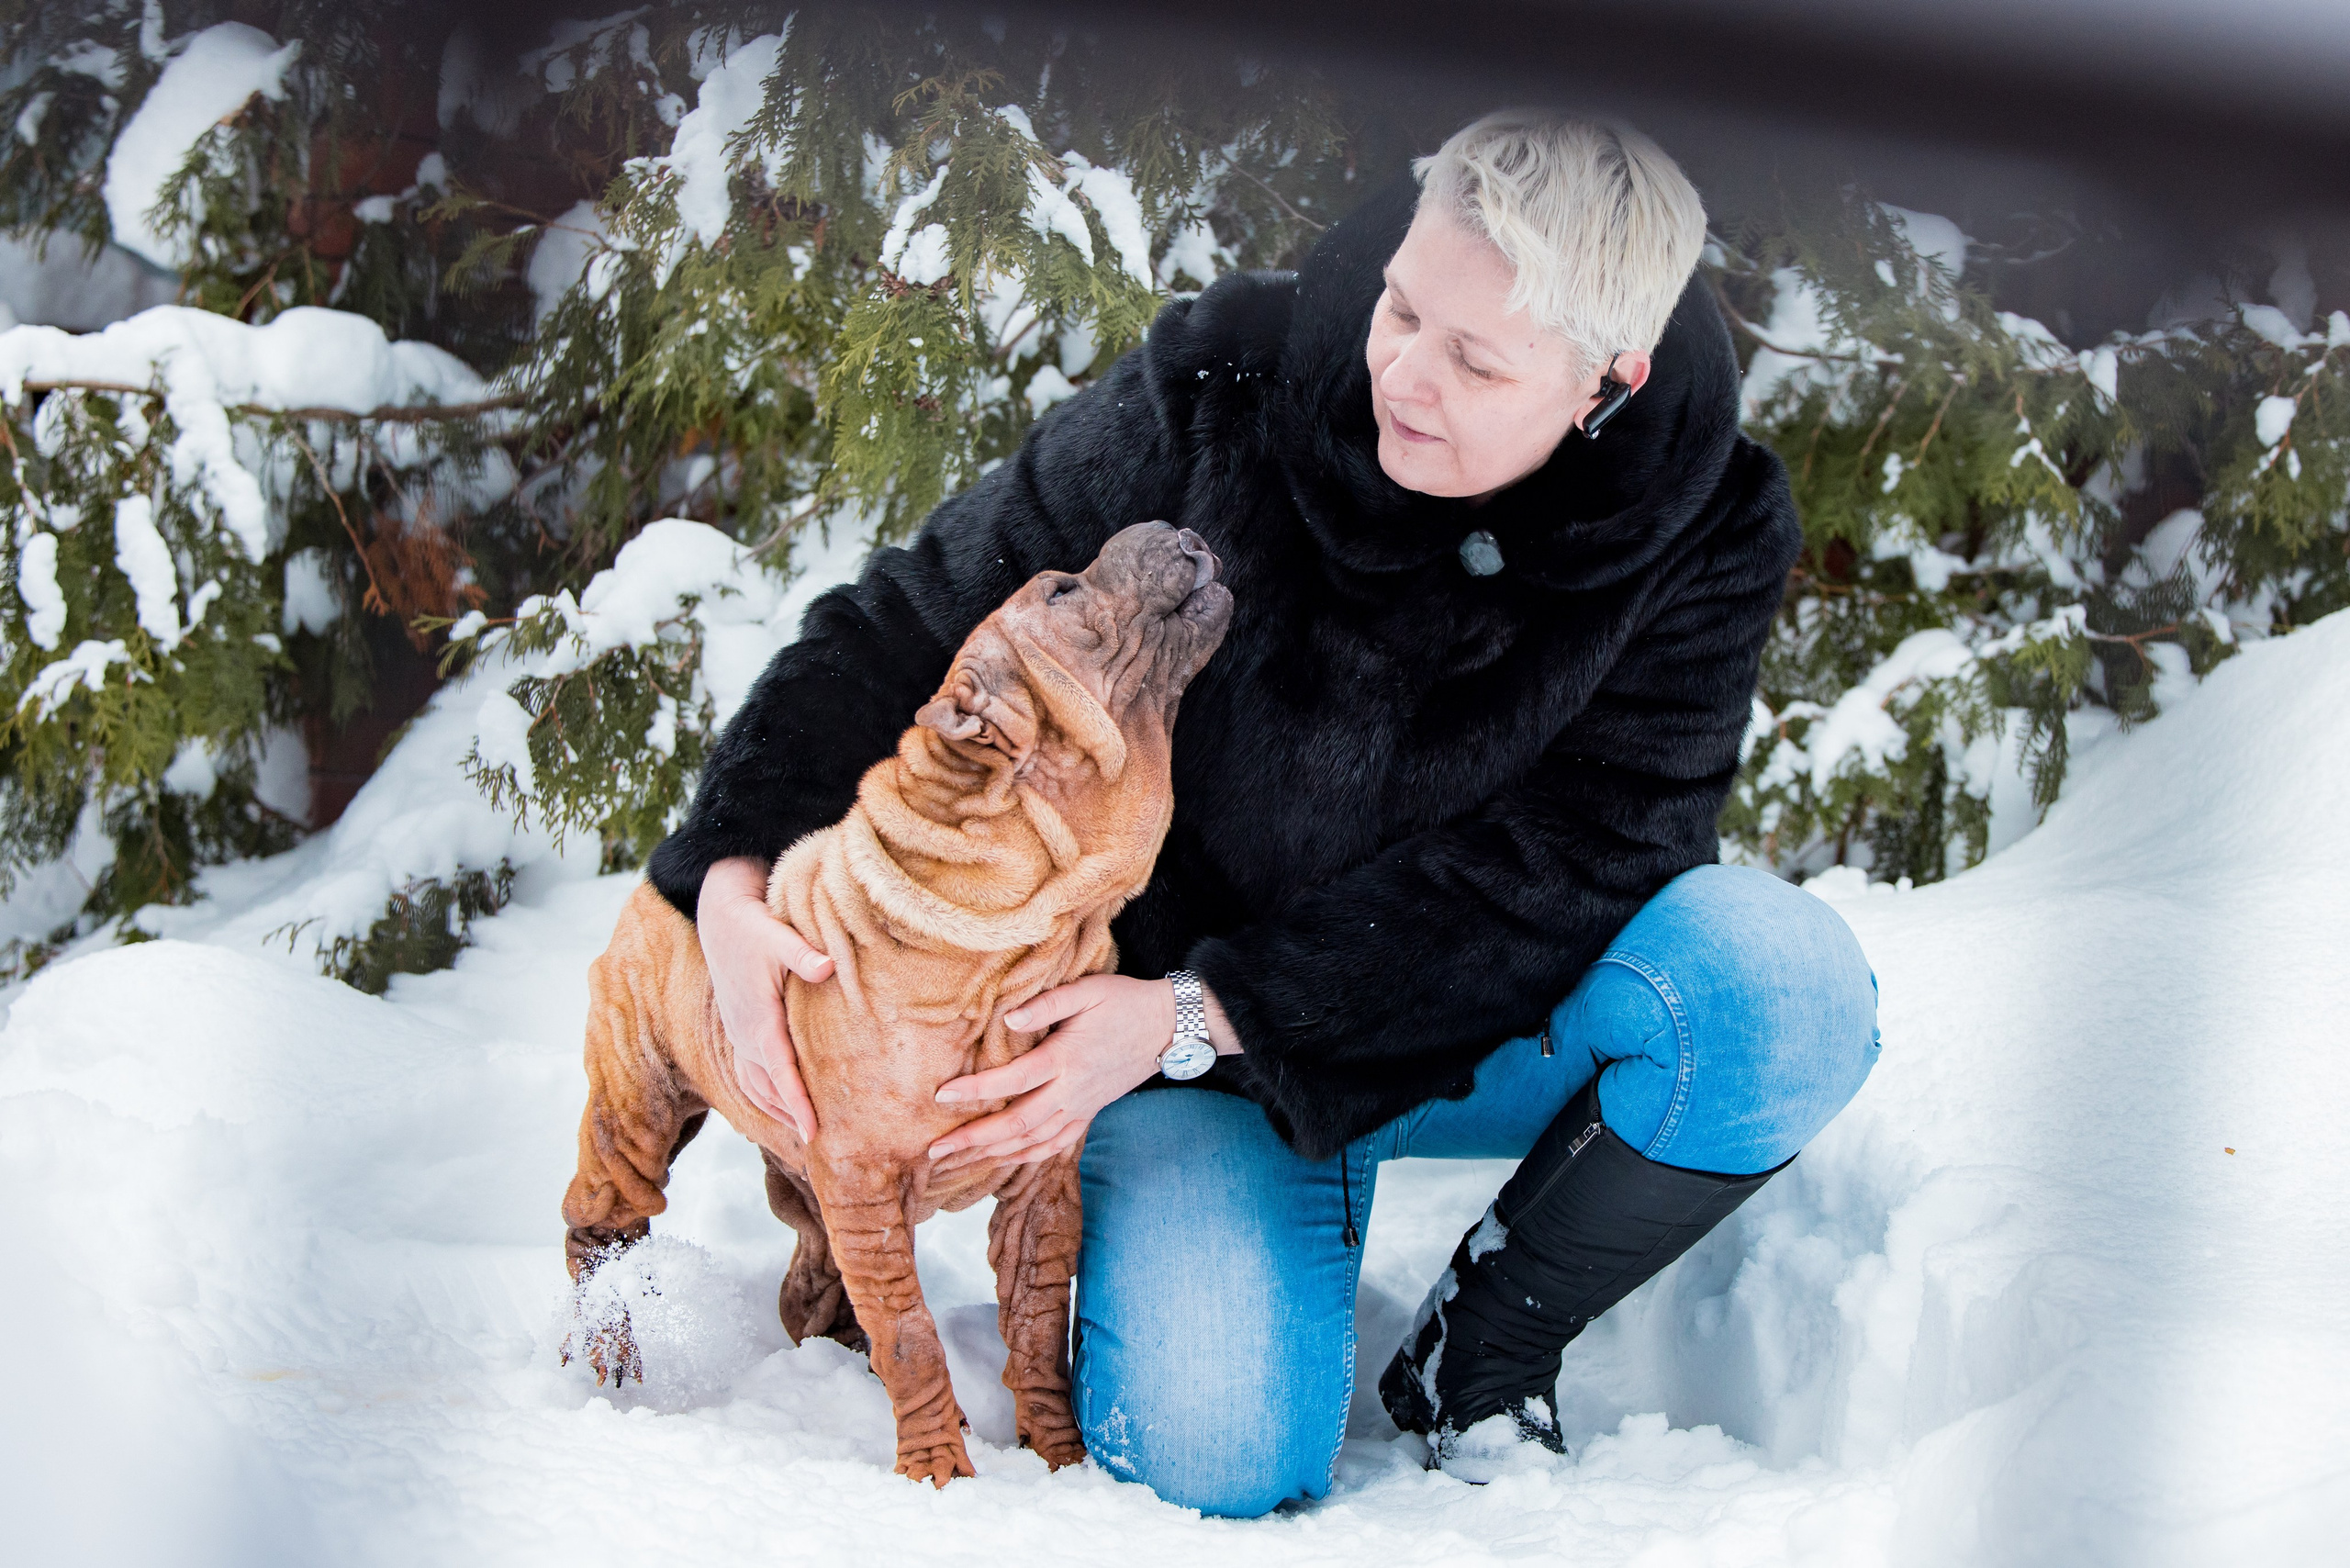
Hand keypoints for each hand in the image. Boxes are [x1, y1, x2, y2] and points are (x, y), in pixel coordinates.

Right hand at [696, 855, 833, 1140]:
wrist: (719, 919)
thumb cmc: (753, 927)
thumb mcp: (777, 935)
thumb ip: (802, 954)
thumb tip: (828, 966)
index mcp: (759, 1020)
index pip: (781, 1072)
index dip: (797, 1104)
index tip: (813, 1133)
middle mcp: (745, 1036)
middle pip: (770, 1090)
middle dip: (792, 1118)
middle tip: (823, 1147)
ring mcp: (738, 1036)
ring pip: (757, 1087)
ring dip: (779, 1112)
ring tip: (806, 1136)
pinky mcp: (738, 1031)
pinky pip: (748, 1076)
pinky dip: (764, 1097)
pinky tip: (780, 1110)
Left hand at [927, 974, 1177, 1172]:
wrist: (1167, 1027)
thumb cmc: (1123, 1002)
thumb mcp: (1087, 991)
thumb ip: (1045, 1004)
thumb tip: (1007, 1019)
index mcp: (1066, 1058)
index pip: (1012, 1081)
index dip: (975, 1091)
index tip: (941, 1096)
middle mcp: (1071, 1091)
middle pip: (1016, 1125)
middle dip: (973, 1140)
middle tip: (935, 1151)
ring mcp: (1081, 1107)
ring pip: (1032, 1142)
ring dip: (992, 1156)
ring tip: (956, 1164)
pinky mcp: (1088, 1113)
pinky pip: (1054, 1145)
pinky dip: (1026, 1158)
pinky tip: (1002, 1163)